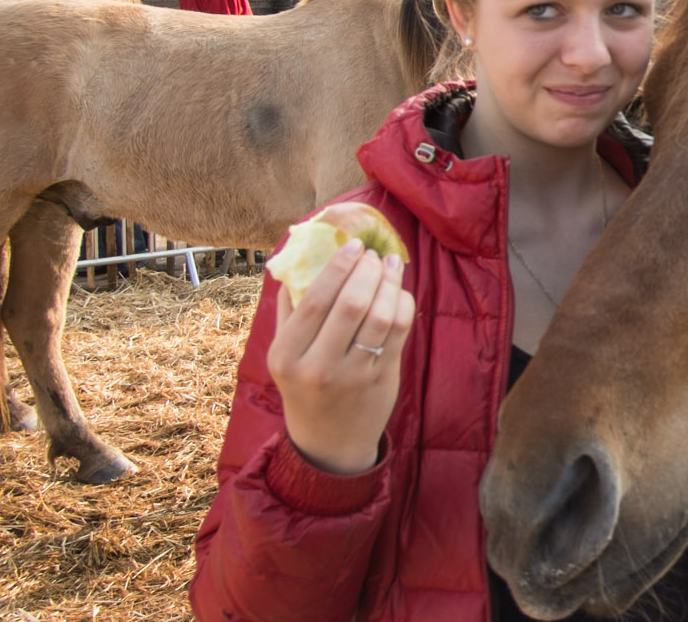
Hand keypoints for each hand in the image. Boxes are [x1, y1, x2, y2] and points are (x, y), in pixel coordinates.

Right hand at [267, 239, 416, 474]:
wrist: (328, 441)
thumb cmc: (304, 385)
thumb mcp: (284, 353)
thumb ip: (289, 309)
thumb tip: (300, 256)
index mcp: (285, 356)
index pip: (314, 301)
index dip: (338, 267)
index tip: (353, 245)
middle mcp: (317, 367)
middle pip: (351, 304)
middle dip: (367, 270)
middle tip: (374, 254)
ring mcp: (353, 375)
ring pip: (380, 316)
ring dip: (389, 283)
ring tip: (391, 264)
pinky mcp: (382, 378)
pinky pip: (398, 332)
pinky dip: (402, 304)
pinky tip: (399, 291)